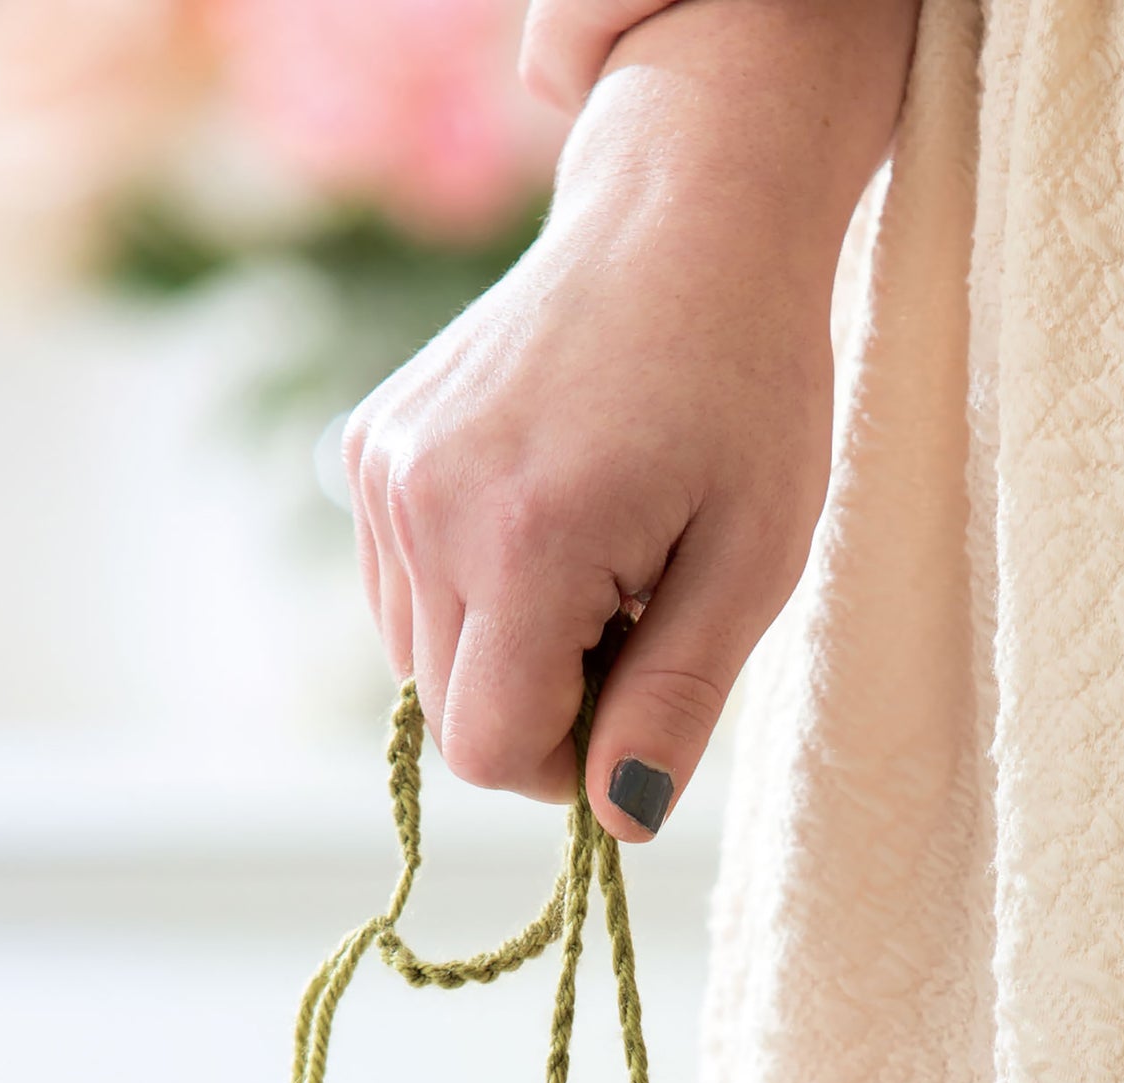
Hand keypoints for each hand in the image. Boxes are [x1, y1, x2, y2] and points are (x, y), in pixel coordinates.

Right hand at [343, 0, 916, 838]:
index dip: (568, 766)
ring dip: (506, 655)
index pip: (491, 749)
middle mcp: (427, 506)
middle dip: (543, 708)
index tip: (638, 707)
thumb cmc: (748, 388)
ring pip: (418, 660)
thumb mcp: (752, 562)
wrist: (684, 219)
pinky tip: (544, 526)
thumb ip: (676, 701)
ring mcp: (385, 471)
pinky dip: (469, 598)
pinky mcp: (370, 449)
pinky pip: (400, 591)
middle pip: (450, 716)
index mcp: (525, 541)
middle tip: (636, 622)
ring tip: (597, 565)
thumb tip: (619, 822)